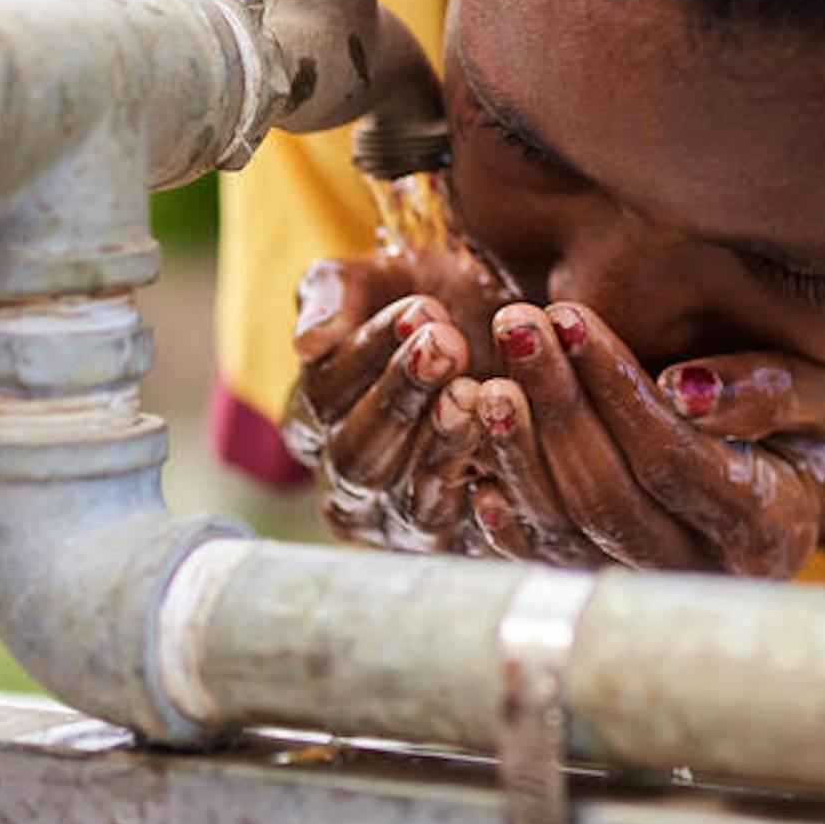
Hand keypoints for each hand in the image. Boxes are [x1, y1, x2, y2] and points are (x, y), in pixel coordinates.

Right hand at [285, 246, 515, 551]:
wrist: (518, 330)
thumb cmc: (438, 305)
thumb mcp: (381, 280)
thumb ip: (333, 295)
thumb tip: (306, 346)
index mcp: (315, 427)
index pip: (321, 402)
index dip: (366, 355)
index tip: (418, 309)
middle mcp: (350, 488)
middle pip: (357, 458)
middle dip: (401, 395)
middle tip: (446, 343)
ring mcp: (406, 524)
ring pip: (410, 498)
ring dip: (442, 440)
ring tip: (474, 388)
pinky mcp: (465, 543)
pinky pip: (470, 529)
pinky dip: (486, 485)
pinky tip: (506, 437)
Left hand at [456, 302, 824, 578]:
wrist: (799, 481)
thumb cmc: (809, 422)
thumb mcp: (816, 391)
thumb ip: (763, 389)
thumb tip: (681, 390)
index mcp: (767, 529)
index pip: (671, 460)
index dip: (614, 390)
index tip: (567, 318)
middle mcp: (704, 573)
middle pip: (608, 499)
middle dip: (557, 406)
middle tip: (516, 323)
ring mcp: (649, 588)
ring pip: (564, 532)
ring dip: (517, 451)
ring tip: (489, 376)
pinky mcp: (605, 585)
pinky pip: (541, 555)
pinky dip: (503, 506)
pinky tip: (476, 447)